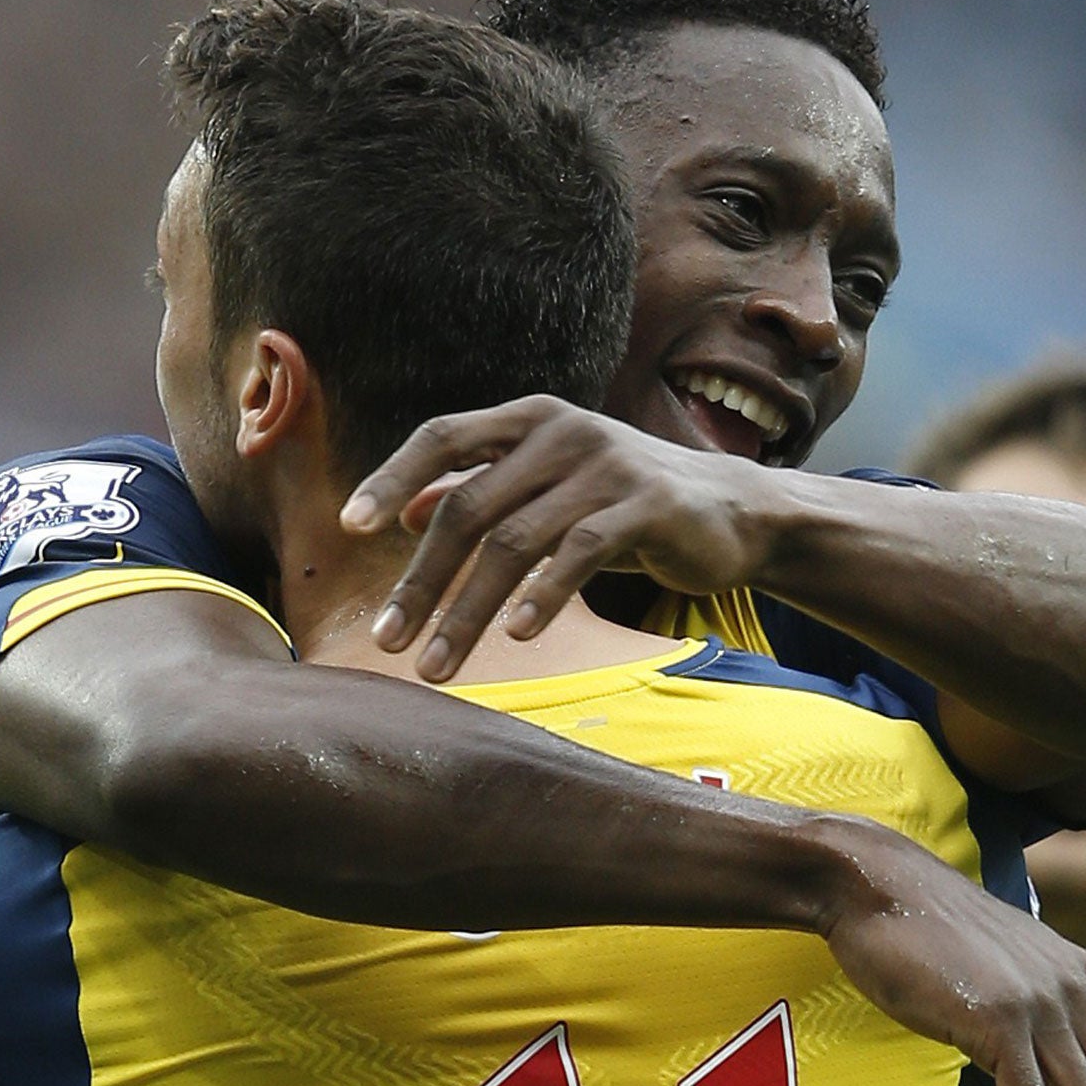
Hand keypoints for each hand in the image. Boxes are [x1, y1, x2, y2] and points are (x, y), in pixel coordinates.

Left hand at [340, 396, 765, 680]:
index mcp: (530, 420)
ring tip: (438, 665)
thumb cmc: (628, 504)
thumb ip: (484, 491)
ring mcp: (607, 463)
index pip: (443, 435)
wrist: (736, 514)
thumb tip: (408, 511)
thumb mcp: (550, 492)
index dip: (391, 476)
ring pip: (514, 540)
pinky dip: (543, 595)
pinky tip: (519, 635)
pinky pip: (580, 551)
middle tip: (388, 642)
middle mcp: (562, 430)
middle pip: (468, 507)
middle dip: (422, 582)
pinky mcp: (648, 503)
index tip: (349, 526)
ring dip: (468, 611)